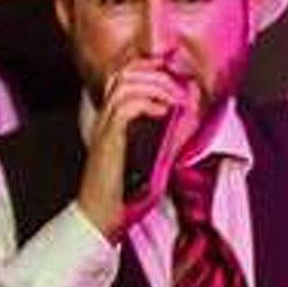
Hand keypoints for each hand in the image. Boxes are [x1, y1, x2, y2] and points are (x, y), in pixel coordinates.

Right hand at [75, 63, 192, 238]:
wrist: (100, 216)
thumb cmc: (125, 192)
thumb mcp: (151, 156)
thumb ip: (164, 136)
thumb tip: (187, 120)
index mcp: (112, 120)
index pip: (123, 77)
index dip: (148, 70)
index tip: (175, 78)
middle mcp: (105, 119)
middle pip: (123, 74)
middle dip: (156, 74)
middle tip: (180, 90)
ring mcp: (104, 128)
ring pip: (123, 86)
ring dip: (155, 87)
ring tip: (175, 101)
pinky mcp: (107, 141)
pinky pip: (124, 109)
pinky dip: (148, 105)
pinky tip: (165, 114)